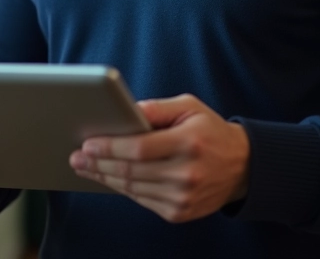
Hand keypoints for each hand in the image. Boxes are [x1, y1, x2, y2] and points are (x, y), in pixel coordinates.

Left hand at [69, 94, 249, 222]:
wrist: (242, 167)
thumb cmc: (210, 131)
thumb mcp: (189, 107)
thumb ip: (157, 108)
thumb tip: (125, 110)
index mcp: (188, 142)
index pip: (139, 148)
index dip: (110, 147)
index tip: (88, 144)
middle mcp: (186, 173)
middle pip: (131, 171)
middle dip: (98, 164)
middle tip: (77, 157)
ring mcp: (183, 197)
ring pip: (133, 188)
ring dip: (105, 178)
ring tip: (86, 167)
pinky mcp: (179, 212)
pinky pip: (142, 200)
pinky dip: (123, 189)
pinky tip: (109, 179)